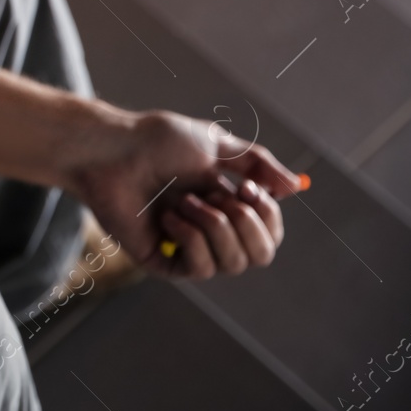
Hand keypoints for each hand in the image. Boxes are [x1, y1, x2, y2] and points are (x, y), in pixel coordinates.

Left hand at [67, 109, 301, 279]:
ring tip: (186, 201)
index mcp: (226, 204)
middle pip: (261, 255)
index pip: (270, 232)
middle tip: (225, 196)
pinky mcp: (163, 260)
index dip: (269, 215)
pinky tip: (170, 218)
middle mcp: (211, 230)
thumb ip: (257, 164)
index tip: (250, 189)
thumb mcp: (216, 143)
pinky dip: (193, 239)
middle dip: (250, 224)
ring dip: (216, 227)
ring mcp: (187, 247)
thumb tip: (296, 187)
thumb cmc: (157, 141)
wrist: (113, 150)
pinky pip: (201, 269)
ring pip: (235, 263)